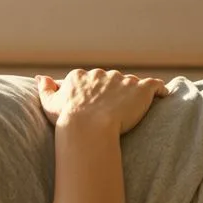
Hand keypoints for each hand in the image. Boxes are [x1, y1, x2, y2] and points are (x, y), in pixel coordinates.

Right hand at [35, 69, 169, 134]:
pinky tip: (162, 96)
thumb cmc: (67, 120)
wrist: (88, 128)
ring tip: (137, 108)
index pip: (92, 80)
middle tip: (118, 110)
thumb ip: (44, 88)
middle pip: (112, 80)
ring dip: (134, 93)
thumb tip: (39, 77)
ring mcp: (123, 80)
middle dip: (115, 92)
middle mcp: (102, 73)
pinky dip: (159, 90)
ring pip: (131, 83)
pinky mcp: (141, 88)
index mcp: (82, 76)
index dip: (96, 93)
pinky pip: (154, 85)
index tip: (99, 105)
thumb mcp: (49, 104)